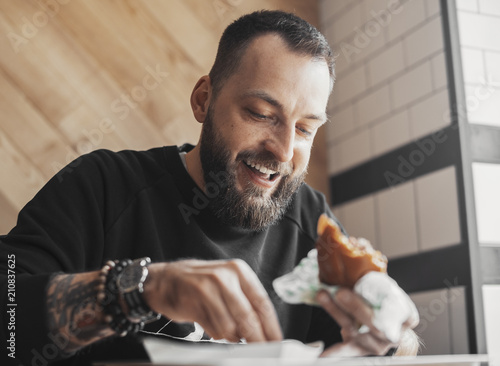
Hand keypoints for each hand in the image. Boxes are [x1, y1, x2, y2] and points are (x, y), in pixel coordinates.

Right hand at [144, 259, 282, 342]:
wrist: (165, 279)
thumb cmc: (201, 283)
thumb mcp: (228, 283)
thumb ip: (246, 302)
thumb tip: (265, 329)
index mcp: (239, 271)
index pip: (262, 302)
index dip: (271, 326)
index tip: (276, 341)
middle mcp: (225, 277)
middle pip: (248, 317)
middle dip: (256, 338)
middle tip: (259, 349)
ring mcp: (208, 288)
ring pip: (230, 327)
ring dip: (231, 336)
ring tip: (224, 328)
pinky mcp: (193, 302)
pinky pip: (213, 330)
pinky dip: (216, 334)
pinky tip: (210, 324)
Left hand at [317, 288, 418, 356]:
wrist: (385, 327)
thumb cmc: (385, 303)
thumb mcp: (388, 290)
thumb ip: (378, 279)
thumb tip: (362, 250)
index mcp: (406, 316)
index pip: (399, 310)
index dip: (388, 302)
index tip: (373, 289)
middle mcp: (392, 334)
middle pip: (374, 322)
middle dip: (355, 306)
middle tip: (341, 292)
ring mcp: (375, 344)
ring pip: (354, 329)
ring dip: (335, 312)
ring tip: (323, 295)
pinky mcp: (358, 348)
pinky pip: (345, 350)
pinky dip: (333, 352)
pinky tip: (322, 355)